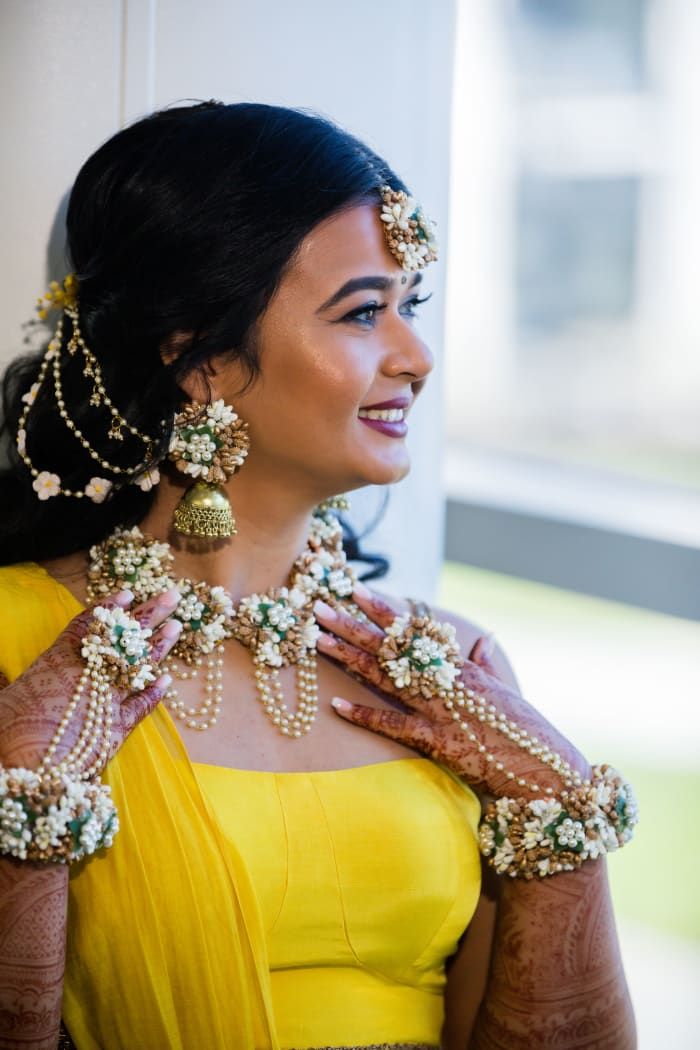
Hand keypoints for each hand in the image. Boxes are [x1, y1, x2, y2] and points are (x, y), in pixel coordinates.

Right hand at [0, 588, 182, 773]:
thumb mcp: (5, 700)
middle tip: (171, 596)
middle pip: (124, 639)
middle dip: (149, 615)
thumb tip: (6, 676)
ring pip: (139, 666)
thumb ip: (12, 684)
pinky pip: (142, 706)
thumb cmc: (8, 734)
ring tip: (177, 626)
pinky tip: (167, 680)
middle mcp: (89, 675)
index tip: (128, 592)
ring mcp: (107, 700)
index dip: (109, 608)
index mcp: (57, 662)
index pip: (90, 626)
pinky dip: (155, 693)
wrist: (30, 770)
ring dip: (160, 645)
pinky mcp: (117, 729)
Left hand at [315, 586, 590, 798]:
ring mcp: (440, 712)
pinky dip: (364, 716)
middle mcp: (447, 682)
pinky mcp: (437, 743)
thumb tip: (482, 640)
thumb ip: (487, 666)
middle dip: (353, 625)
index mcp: (461, 668)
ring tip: (320, 639)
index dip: (384, 610)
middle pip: (390, 648)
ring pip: (386, 677)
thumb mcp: (507, 692)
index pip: (415, 631)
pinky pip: (393, 726)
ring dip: (350, 657)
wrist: (544, 772)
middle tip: (321, 607)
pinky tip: (336, 705)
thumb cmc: (528, 733)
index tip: (358, 590)